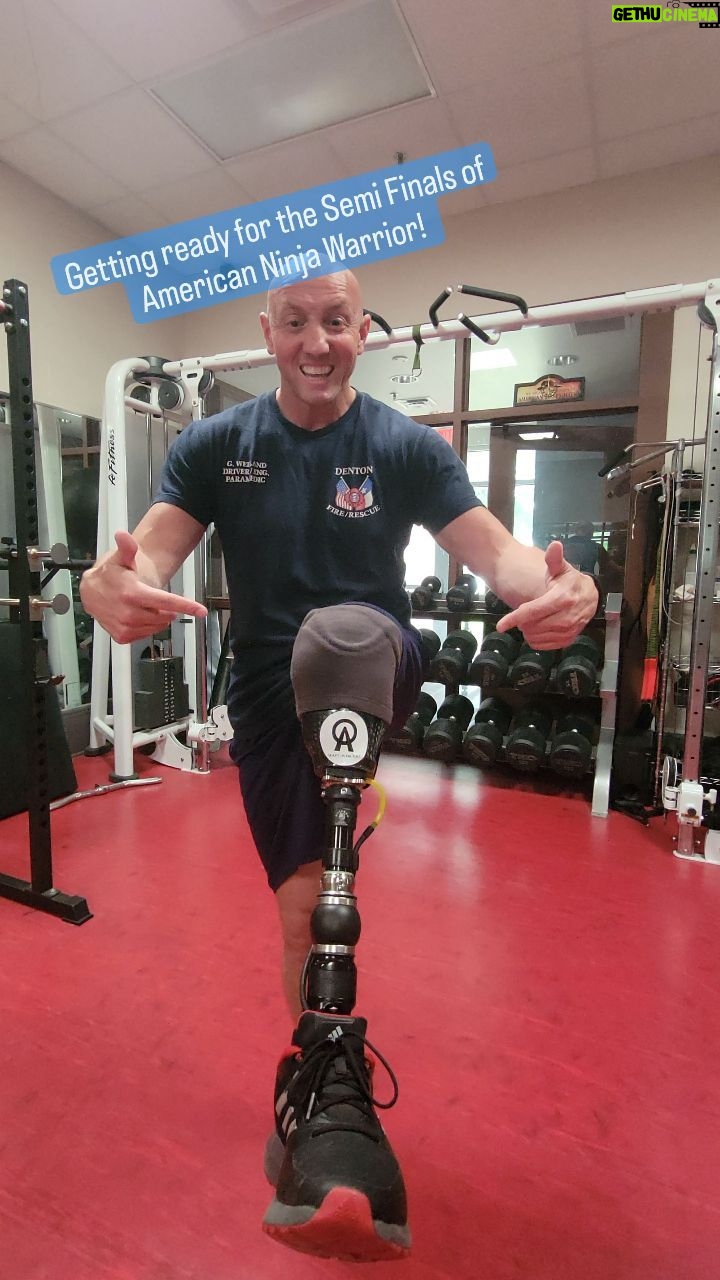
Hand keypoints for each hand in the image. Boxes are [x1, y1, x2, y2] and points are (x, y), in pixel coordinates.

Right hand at [80, 530, 206, 644]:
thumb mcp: (120, 559)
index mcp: (132, 593)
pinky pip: (145, 634)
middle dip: (167, 608)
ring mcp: (124, 626)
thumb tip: (123, 535)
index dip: (186, 606)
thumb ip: (127, 548)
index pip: (166, 601)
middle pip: (165, 615)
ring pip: (157, 626)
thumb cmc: (109, 575)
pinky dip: (147, 627)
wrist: (90, 591)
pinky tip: (139, 616)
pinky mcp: (121, 636)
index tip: (201, 611)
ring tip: (145, 605)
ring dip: (158, 618)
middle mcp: (128, 612)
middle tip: (156, 598)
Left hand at [495, 541, 598, 649]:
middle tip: (521, 615)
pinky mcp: (569, 640)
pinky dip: (536, 640)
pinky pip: (545, 646)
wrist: (589, 597)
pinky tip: (536, 630)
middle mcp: (568, 616)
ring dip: (528, 631)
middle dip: (522, 622)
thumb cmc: (569, 582)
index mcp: (563, 598)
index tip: (500, 625)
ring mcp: (569, 630)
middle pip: (533, 626)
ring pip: (538, 637)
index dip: (514, 618)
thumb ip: (554, 559)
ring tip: (529, 621)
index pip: (533, 611)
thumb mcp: (561, 569)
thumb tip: (555, 545)